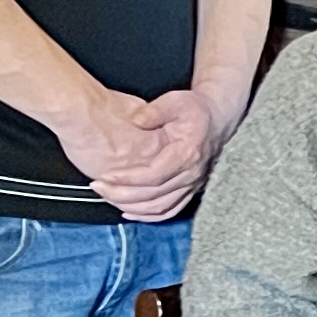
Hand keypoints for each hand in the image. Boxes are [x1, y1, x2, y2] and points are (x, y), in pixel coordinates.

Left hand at [92, 88, 220, 220]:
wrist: (218, 118)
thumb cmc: (195, 109)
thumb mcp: (175, 101)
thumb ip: (153, 111)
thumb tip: (134, 121)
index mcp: (187, 154)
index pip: (153, 175)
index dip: (127, 179)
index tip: (105, 176)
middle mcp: (192, 174)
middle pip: (153, 196)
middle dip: (121, 195)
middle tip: (97, 187)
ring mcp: (193, 185)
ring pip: (160, 207)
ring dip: (132, 207)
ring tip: (108, 197)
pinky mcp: (191, 190)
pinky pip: (170, 211)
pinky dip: (148, 216)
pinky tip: (129, 212)